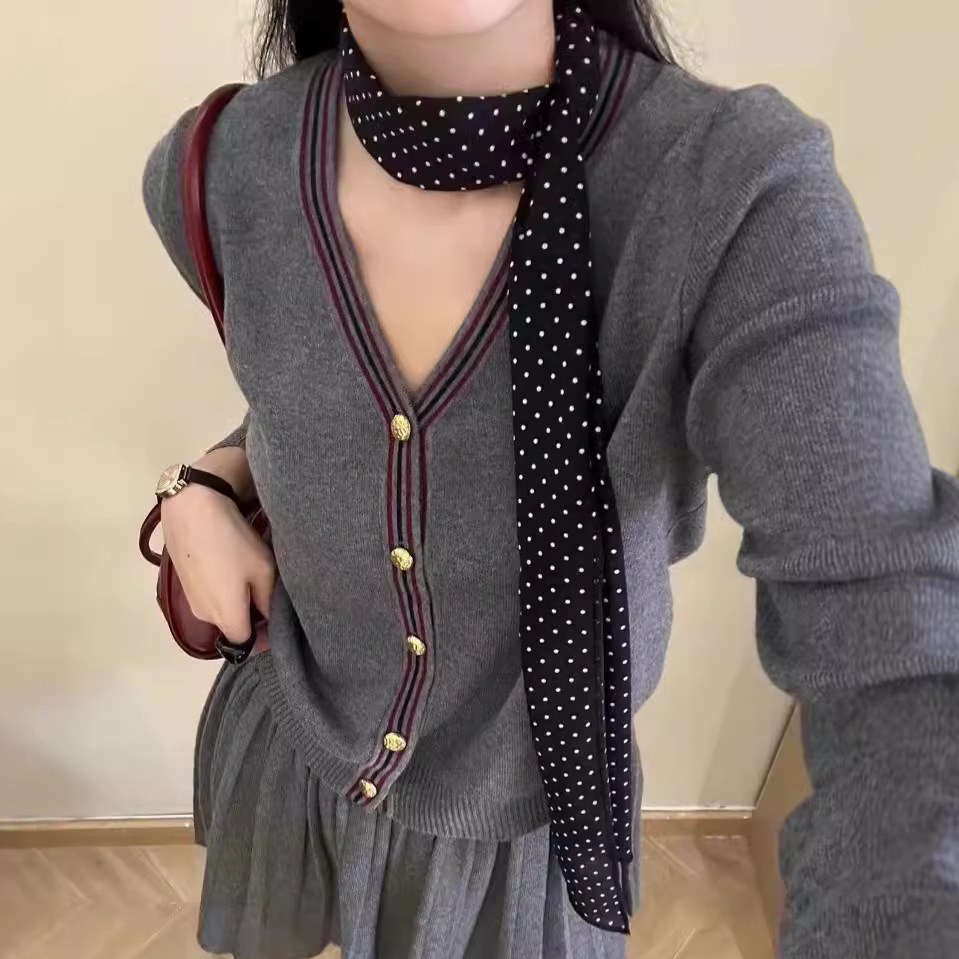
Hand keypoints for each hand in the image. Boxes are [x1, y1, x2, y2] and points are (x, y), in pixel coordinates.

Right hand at [160, 483, 274, 642]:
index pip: (245, 644)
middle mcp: (204, 616)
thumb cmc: (232, 542)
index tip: (277, 622)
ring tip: (251, 575)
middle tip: (269, 593)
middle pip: (232, 627)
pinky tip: (230, 566)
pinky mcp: (184, 583)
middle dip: (251, 617)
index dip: (263, 636)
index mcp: (225, 617)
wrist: (191, 510)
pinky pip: (208, 596)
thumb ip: (268, 600)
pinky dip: (221, 589)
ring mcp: (191, 600)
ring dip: (236, 601)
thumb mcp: (263, 569)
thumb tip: (268, 617)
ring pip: (220, 610)